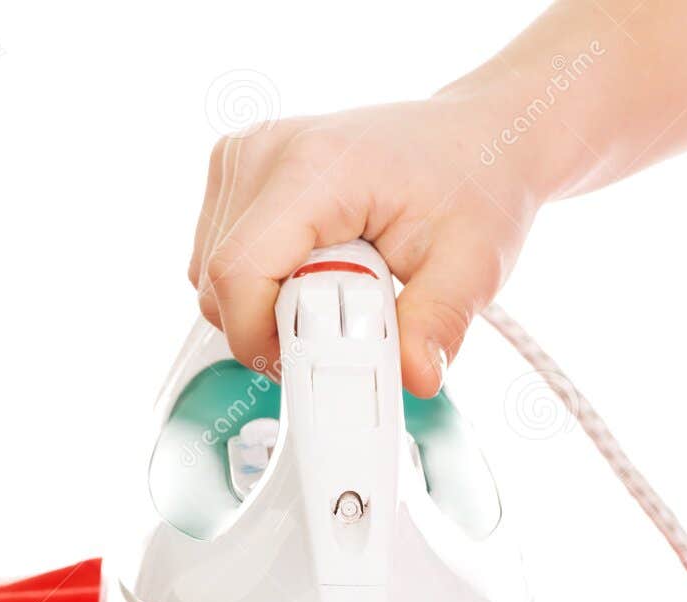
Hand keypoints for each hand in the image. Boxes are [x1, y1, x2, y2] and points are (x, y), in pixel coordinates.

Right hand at [188, 96, 543, 396]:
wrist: (473, 139)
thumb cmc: (472, 183)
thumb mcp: (471, 262)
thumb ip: (438, 323)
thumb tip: (416, 377)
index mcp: (315, 164)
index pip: (238, 272)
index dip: (260, 338)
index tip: (312, 365)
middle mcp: (264, 150)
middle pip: (218, 282)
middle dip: (273, 329)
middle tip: (346, 328)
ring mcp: (244, 156)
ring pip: (213, 277)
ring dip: (268, 309)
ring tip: (340, 291)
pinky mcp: (238, 172)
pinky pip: (223, 258)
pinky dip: (264, 286)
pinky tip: (317, 272)